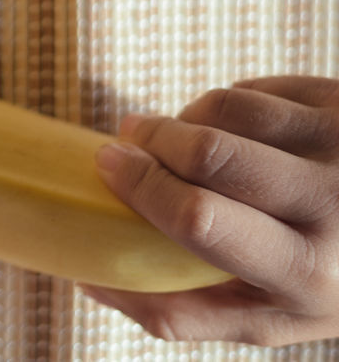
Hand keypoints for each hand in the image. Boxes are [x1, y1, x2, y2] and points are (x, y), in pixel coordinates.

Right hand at [86, 76, 338, 345]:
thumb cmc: (325, 280)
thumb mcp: (267, 317)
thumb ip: (180, 313)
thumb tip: (91, 282)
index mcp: (307, 273)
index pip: (201, 218)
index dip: (143, 186)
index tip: (107, 164)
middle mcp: (333, 207)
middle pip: (209, 154)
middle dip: (152, 139)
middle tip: (127, 141)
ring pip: (226, 109)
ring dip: (185, 119)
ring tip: (182, 140)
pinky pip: (256, 89)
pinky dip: (226, 106)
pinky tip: (234, 132)